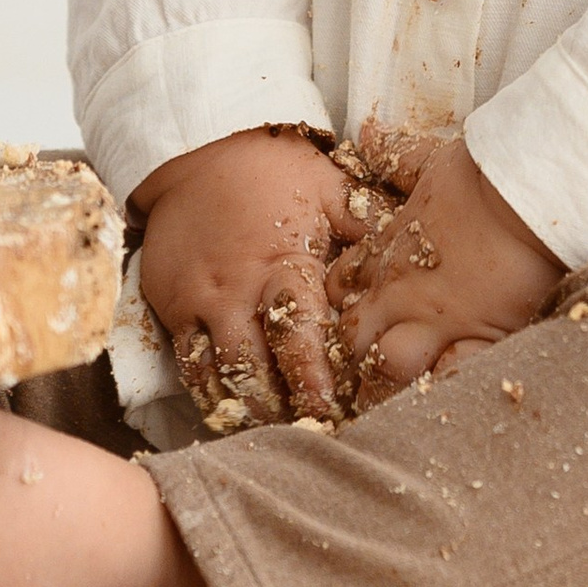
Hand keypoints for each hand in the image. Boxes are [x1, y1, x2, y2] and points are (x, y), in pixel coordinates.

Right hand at [133, 129, 359, 423]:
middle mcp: (235, 291)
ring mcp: (198, 303)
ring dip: (245, 410)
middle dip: (281, 408)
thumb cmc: (277, 170)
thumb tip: (417, 254)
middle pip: (254, 368)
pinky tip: (231, 414)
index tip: (331, 411)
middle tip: (308, 437)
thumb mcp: (332, 188)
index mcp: (282, 265)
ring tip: (273, 437)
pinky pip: (186, 365)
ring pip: (217, 375)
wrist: (200, 149)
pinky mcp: (170, 308)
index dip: (312, 378)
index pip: (297, 335)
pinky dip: (207, 395)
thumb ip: (370, 226)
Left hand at [334, 120, 564, 394]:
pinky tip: (450, 389)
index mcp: (388, 252)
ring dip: (394, 375)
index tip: (355, 310)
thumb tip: (367, 132)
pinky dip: (445, 388)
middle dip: (355, 354)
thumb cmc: (484, 175)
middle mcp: (402, 293)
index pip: (339, 289)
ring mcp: (437, 321)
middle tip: (371, 361)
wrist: (528, 196)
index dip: (343, 304)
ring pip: (388, 367)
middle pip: (352, 340)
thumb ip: (396, 154)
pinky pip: (446, 380)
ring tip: (406, 383)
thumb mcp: (430, 159)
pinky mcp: (478, 340)